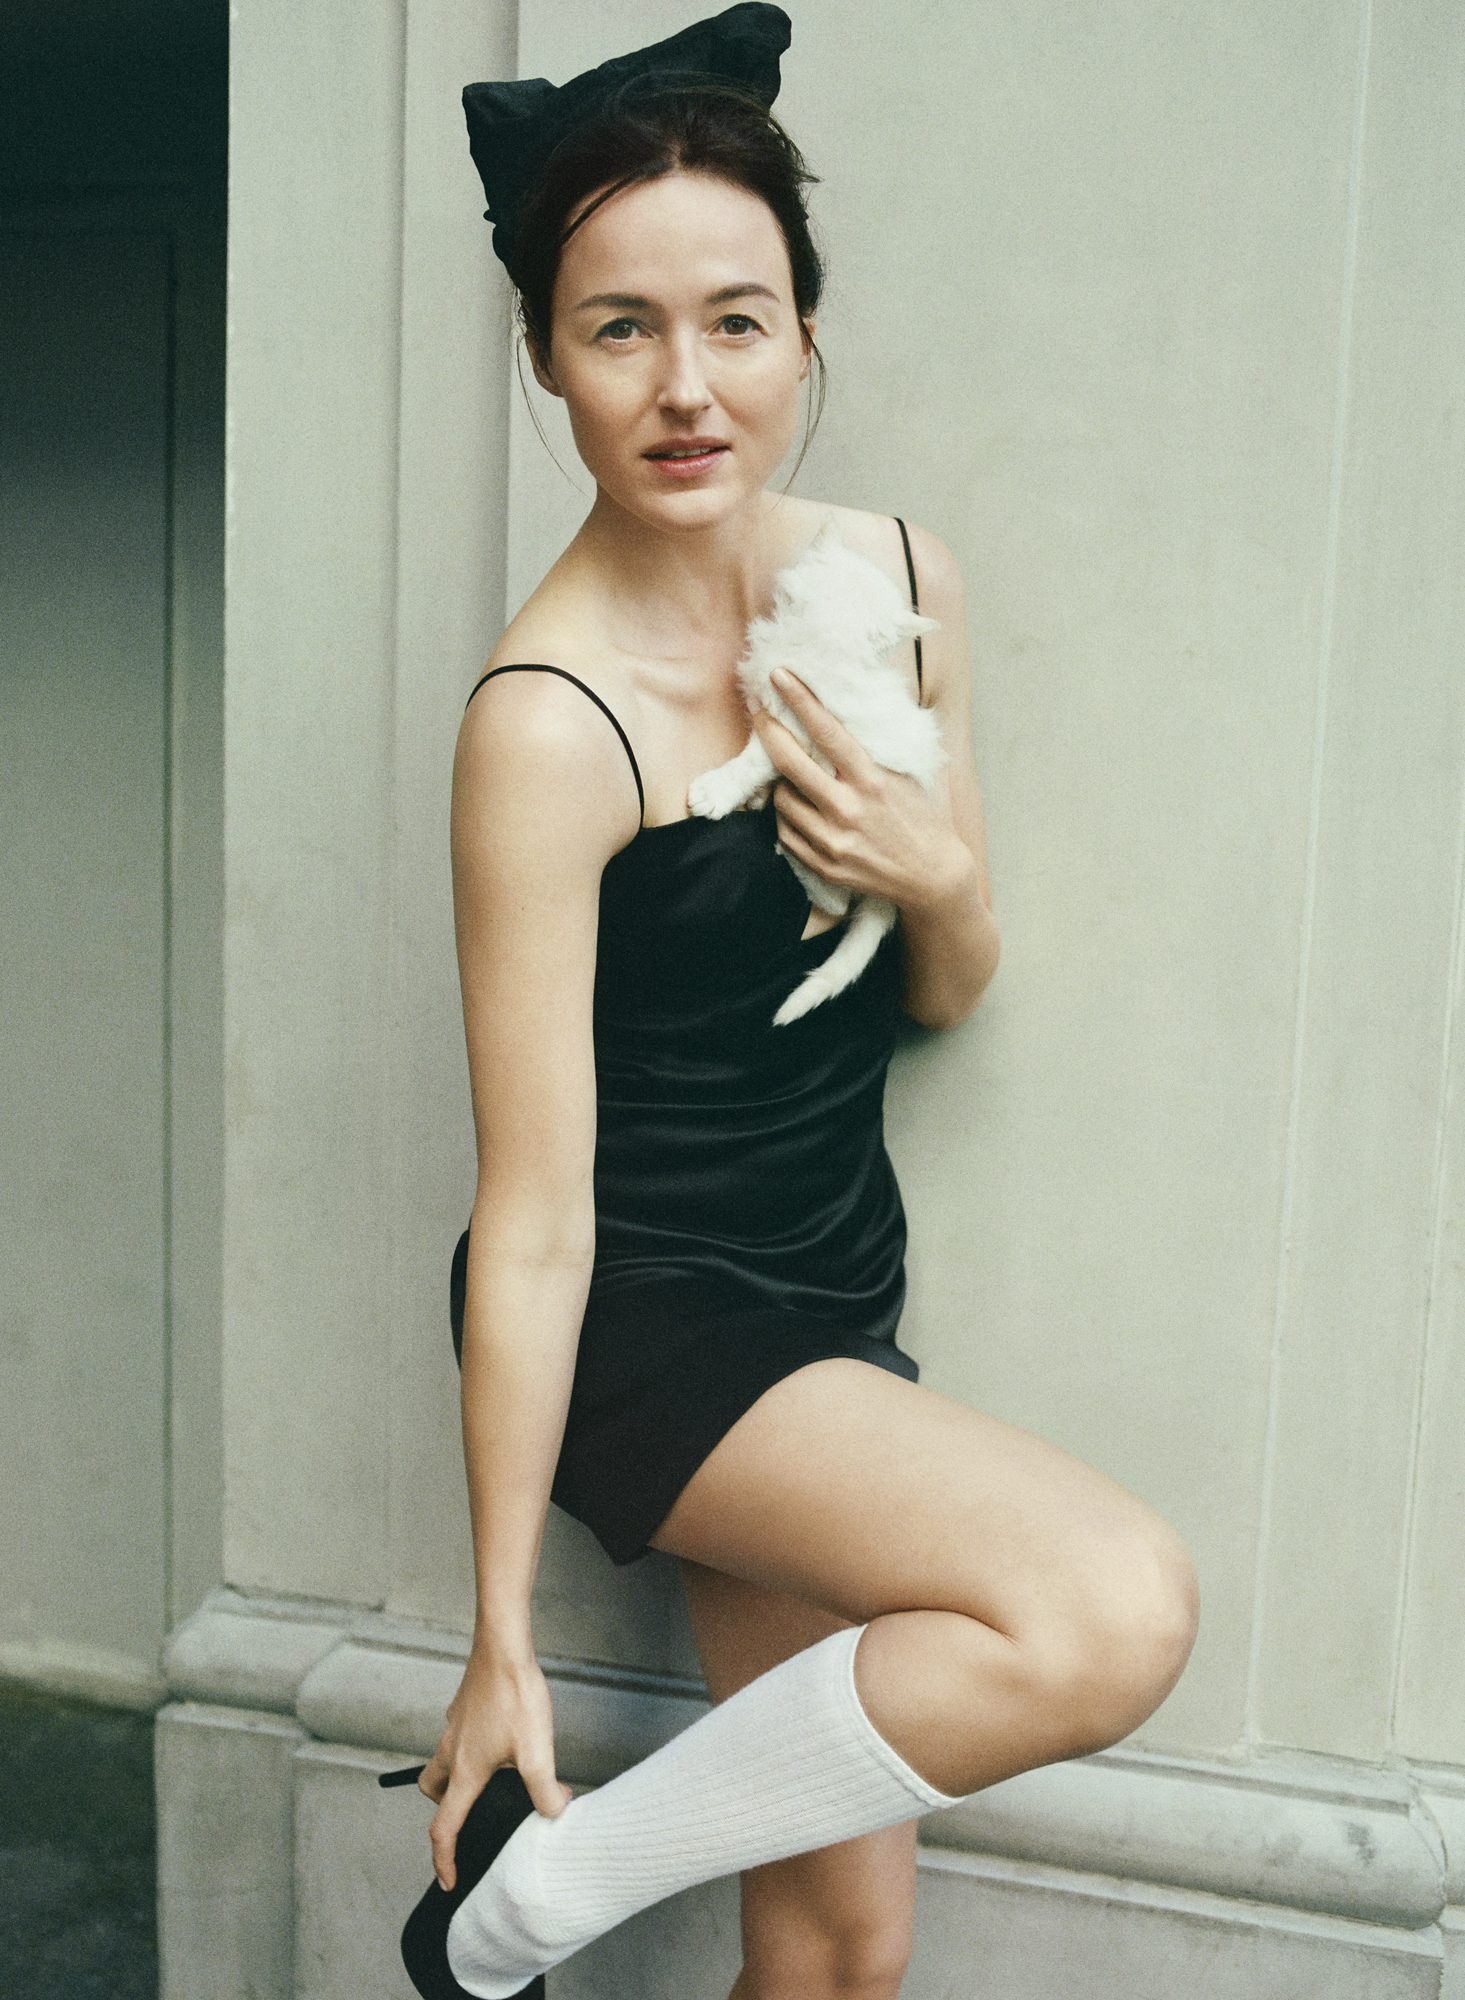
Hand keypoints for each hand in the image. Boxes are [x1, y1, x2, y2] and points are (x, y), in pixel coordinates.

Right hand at [418, 1646, 570, 1889]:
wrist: (503, 1645)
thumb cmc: (515, 1694)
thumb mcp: (536, 1749)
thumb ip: (545, 1789)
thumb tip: (555, 1812)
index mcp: (464, 1771)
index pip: (444, 1828)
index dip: (443, 1859)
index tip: (448, 1879)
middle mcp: (451, 1751)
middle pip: (433, 1793)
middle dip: (446, 1810)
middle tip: (471, 1815)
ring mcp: (454, 1727)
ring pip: (441, 1763)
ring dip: (455, 1779)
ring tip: (490, 1779)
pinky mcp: (463, 1707)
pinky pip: (457, 1737)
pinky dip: (468, 1748)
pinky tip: (500, 1739)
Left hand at [753, 669, 973, 913]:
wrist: (932, 877)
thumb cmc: (920, 818)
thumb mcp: (903, 775)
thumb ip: (870, 749)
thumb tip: (837, 712)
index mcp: (872, 780)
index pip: (826, 730)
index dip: (798, 699)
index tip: (778, 675)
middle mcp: (848, 809)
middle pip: (789, 763)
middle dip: (768, 730)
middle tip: (758, 711)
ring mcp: (833, 841)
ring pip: (782, 798)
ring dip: (781, 780)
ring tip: (791, 772)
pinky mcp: (823, 865)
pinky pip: (785, 831)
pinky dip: (788, 815)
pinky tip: (799, 806)